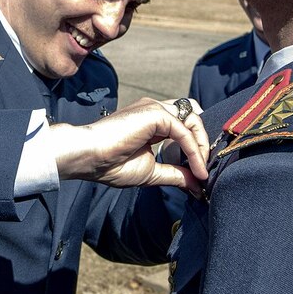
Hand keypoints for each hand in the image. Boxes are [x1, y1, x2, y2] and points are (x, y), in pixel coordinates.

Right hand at [49, 97, 208, 195]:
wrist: (88, 158)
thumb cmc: (111, 165)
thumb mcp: (152, 172)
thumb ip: (175, 174)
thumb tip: (198, 185)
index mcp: (152, 122)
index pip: (185, 123)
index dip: (196, 144)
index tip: (200, 172)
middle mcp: (155, 110)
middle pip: (193, 117)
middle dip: (203, 143)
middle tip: (203, 170)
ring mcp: (155, 108)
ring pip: (193, 119)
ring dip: (202, 146)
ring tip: (201, 170)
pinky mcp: (155, 113)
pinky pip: (184, 130)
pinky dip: (193, 150)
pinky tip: (195, 167)